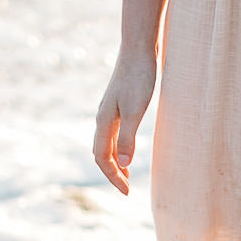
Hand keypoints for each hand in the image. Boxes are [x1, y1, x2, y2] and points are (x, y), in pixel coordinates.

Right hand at [92, 53, 157, 194]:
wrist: (138, 48)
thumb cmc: (139, 78)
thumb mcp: (136, 110)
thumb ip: (128, 137)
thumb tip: (124, 163)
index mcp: (104, 122)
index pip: (103, 158)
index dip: (113, 176)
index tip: (126, 192)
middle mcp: (102, 118)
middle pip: (101, 153)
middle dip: (112, 173)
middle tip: (126, 188)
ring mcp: (109, 110)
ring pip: (106, 143)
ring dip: (115, 161)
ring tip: (126, 174)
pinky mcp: (118, 104)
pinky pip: (113, 133)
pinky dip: (119, 147)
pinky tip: (129, 148)